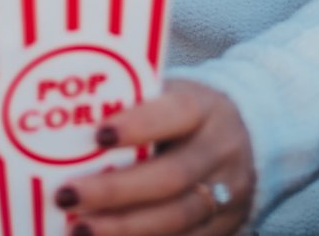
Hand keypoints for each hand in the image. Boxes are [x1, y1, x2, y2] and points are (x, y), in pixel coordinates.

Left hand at [55, 80, 253, 235]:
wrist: (250, 137)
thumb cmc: (186, 115)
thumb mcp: (170, 95)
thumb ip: (131, 104)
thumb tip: (68, 120)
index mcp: (205, 108)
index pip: (176, 113)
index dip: (138, 125)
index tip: (97, 134)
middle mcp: (220, 152)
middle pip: (171, 177)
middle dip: (115, 191)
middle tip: (67, 195)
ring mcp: (226, 194)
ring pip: (176, 218)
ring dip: (123, 228)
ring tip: (78, 230)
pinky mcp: (224, 227)